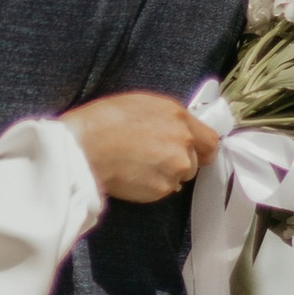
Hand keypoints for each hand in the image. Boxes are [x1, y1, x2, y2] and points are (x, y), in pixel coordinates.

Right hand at [59, 91, 219, 202]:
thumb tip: (177, 131)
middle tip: (152, 158)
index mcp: (178, 117)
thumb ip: (168, 119)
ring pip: (179, 178)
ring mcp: (174, 168)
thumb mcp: (141, 104)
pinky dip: (151, 187)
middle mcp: (183, 142)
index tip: (196, 153)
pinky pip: (163, 190)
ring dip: (165, 175)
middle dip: (178, 162)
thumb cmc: (103, 121)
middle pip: (195, 162)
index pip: (210, 140)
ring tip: (138, 167)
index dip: (202, 149)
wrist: (83, 148)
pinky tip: (132, 176)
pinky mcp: (161, 189)